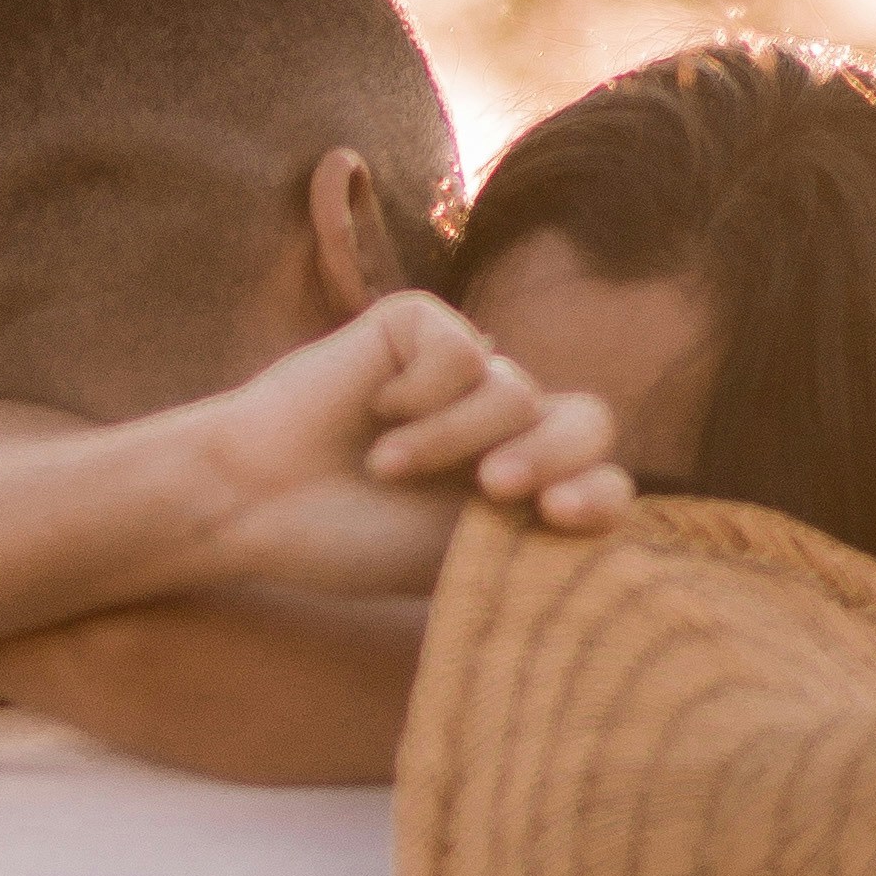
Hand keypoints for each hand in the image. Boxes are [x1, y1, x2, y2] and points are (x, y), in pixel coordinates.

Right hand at [194, 298, 630, 591]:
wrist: (258, 502)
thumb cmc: (350, 538)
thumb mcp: (460, 551)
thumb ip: (534, 531)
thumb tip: (618, 504)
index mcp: (524, 486)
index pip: (604, 481)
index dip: (599, 495)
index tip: (554, 517)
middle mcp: (504, 423)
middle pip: (587, 420)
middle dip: (550, 456)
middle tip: (495, 488)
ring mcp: (466, 371)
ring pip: (514, 390)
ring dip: (449, 438)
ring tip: (384, 466)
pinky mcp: (423, 324)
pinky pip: (464, 351)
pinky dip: (419, 392)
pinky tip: (373, 407)